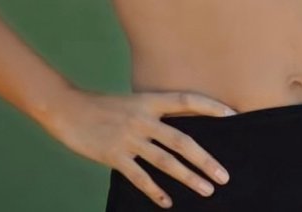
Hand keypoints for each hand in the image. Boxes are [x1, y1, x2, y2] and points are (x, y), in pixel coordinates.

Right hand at [41, 88, 235, 207]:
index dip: (211, 106)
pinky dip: (155, 191)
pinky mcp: (114, 156)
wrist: (68, 110)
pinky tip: (168, 203)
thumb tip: (178, 127)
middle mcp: (143, 119)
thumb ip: (153, 114)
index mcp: (148, 101)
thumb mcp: (131, 103)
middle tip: (224, 175)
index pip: (187, 100)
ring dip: (188, 177)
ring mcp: (129, 138)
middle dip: (205, 159)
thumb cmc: (102, 106)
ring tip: (207, 190)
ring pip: (165, 161)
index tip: (233, 115)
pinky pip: (139, 177)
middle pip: (182, 140)